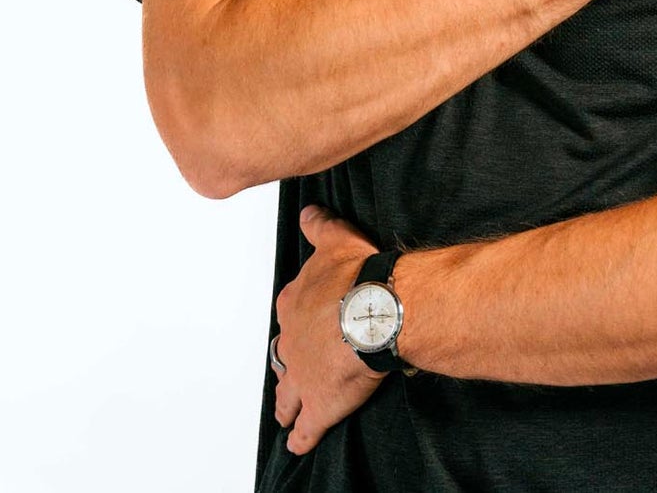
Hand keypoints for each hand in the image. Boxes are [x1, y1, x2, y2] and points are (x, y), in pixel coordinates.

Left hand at [272, 204, 391, 455]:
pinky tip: (298, 444)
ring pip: (287, 392)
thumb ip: (319, 227)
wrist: (374, 309)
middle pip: (284, 355)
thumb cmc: (359, 276)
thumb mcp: (336, 239)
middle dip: (287, 364)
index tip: (304, 323)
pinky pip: (306, 426)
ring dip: (286, 401)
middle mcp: (292, 341)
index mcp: (295, 304)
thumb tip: (308, 212)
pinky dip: (301, 436)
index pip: (291, 313)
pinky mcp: (319, 404)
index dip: (297, 321)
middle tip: (289, 372)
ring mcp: (302, 375)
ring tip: (283, 411)